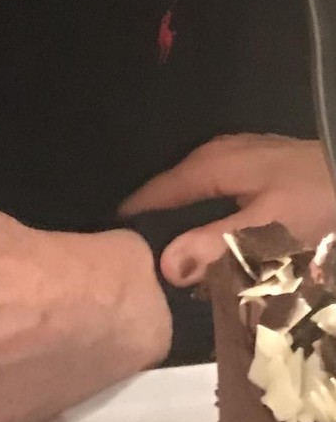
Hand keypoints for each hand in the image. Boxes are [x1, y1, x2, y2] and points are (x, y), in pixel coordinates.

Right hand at [120, 134, 335, 285]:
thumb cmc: (315, 200)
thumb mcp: (268, 228)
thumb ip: (216, 245)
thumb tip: (163, 266)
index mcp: (210, 164)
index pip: (154, 193)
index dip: (131, 221)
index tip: (106, 252)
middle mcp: (216, 154)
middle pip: (171, 193)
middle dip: (154, 226)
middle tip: (135, 267)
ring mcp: (236, 158)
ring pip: (193, 194)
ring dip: (181, 224)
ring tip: (165, 262)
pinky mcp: (254, 169)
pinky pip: (213, 194)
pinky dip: (203, 217)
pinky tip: (208, 241)